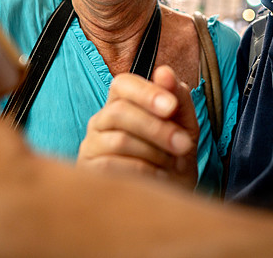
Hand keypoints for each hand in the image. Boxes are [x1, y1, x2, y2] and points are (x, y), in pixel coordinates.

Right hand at [77, 65, 199, 188]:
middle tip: (184, 144)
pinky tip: (157, 178)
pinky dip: (142, 172)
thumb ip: (178, 98)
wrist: (166, 201)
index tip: (171, 107)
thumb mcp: (184, 127)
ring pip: (119, 140)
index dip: (146, 92)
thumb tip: (165, 71)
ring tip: (172, 165)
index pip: (123, 84)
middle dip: (157, 128)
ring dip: (154, 153)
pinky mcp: (88, 173)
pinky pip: (112, 166)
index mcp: (122, 103)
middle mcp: (101, 121)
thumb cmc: (173, 159)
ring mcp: (91, 147)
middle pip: (120, 111)